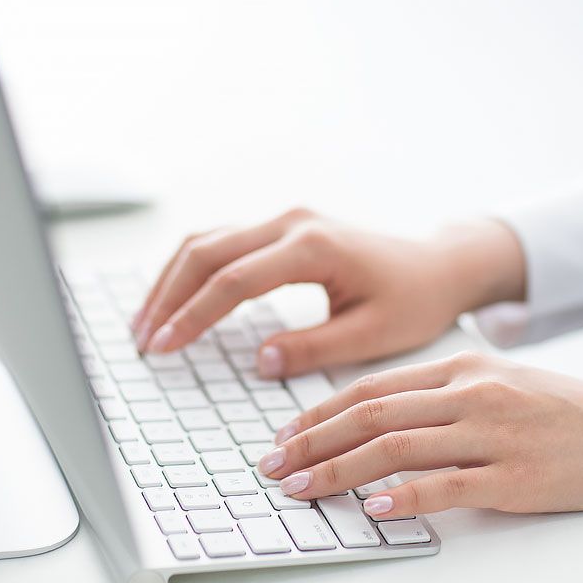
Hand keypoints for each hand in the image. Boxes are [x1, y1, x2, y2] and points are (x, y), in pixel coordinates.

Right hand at [132, 208, 524, 376]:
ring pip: (207, 241)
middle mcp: (292, 223)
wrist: (438, 264)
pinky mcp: (282, 229)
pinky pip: (223, 242)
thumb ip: (314, 348)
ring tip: (146, 325)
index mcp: (313, 247)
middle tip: (143, 342)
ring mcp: (285, 220)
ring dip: (171, 280)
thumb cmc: (414, 300)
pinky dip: (191, 270)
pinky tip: (175, 301)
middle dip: (168, 297)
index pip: (233, 280)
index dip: (192, 316)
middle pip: (207, 251)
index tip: (163, 348)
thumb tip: (259, 362)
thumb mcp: (374, 335)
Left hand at [256, 350, 582, 516]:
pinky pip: (448, 486)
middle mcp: (471, 393)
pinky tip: (372, 509)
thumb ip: (443, 396)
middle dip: (312, 440)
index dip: (320, 412)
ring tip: (301, 489)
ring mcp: (493, 433)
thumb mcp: (500, 383)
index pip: (373, 388)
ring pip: (397, 448)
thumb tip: (379, 421)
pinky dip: (404, 497)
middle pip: (372, 415)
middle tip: (272, 465)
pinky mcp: (515, 475)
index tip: (284, 433)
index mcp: (462, 367)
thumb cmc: (563, 413)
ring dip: (339, 470)